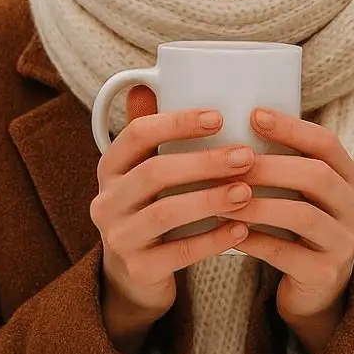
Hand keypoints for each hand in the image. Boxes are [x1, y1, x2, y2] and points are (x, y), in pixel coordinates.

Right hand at [90, 86, 256, 324]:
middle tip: (247, 155)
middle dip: (204, 161)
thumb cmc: (151, 206)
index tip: (219, 115)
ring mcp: (118, 238)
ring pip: (165, 213)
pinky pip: (178, 253)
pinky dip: (213, 239)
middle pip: (154, 173)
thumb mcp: (145, 168)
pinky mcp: (138, 270)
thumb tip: (151, 77)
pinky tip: (243, 228)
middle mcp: (105, 200)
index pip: (136, 134)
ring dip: (211, 198)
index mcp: (109, 167)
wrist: (136, 275)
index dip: (176, 122)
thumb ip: (151, 130)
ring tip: (248, 191)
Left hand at [218, 107, 353, 331]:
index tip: (254, 114)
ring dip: (258, 202)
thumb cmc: (297, 229)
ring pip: (301, 215)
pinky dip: (255, 239)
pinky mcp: (325, 275)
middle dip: (270, 165)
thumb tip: (234, 125)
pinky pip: (285, 253)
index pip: (327, 144)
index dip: (291, 127)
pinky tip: (230, 229)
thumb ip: (286, 164)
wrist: (314, 291)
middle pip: (317, 176)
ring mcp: (346, 245)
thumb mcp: (302, 194)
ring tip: (223, 196)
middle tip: (232, 160)